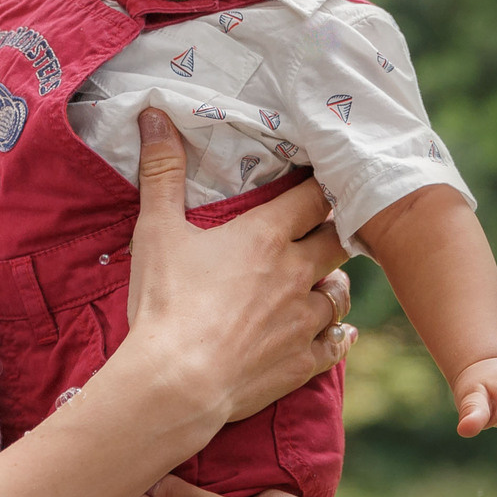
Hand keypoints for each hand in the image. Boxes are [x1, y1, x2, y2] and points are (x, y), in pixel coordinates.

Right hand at [121, 108, 352, 428]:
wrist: (177, 382)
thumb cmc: (165, 304)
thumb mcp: (156, 230)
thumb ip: (161, 171)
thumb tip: (155, 113)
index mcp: (265, 236)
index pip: (312, 198)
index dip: (319, 186)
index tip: (318, 180)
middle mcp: (296, 273)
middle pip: (338, 240)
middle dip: (336, 230)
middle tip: (326, 226)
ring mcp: (303, 320)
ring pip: (342, 292)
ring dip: (336, 282)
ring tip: (326, 279)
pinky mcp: (303, 361)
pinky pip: (337, 343)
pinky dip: (339, 335)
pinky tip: (340, 333)